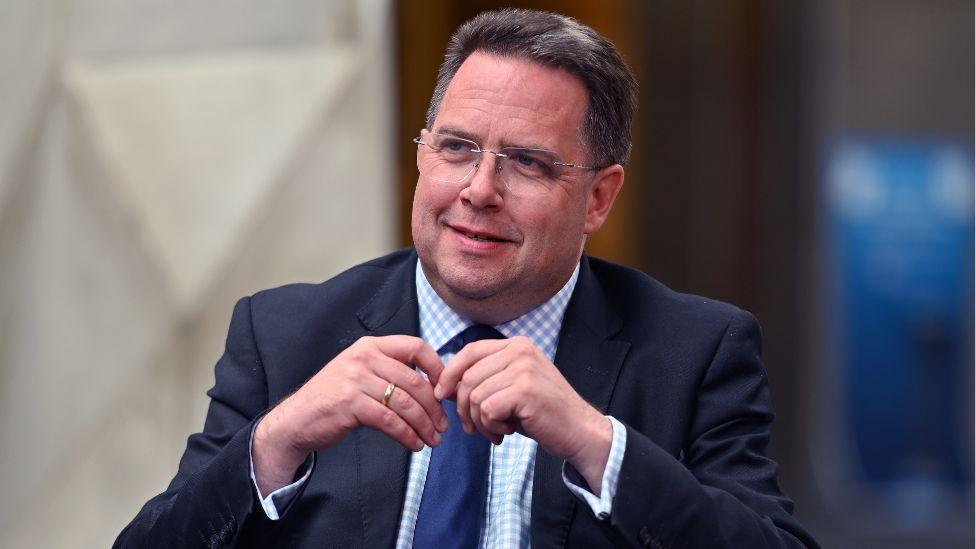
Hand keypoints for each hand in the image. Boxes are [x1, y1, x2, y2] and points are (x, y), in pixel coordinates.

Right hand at [253, 335, 446, 494]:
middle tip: (444, 426)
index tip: (445, 392)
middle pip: (415, 381)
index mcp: (370, 346)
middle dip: (434, 407)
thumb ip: (390, 372)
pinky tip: (414, 444)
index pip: (416, 346)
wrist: (296, 420)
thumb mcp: (360, 374)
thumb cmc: (334, 399)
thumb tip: (433, 387)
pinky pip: (391, 421)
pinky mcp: (351, 403)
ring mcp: (356, 379)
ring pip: (405, 403)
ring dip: (425, 425)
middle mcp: (364, 357)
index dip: (437, 368)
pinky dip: (407, 435)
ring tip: (433, 440)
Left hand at [434, 336, 611, 492]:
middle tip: (476, 427)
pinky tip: (506, 432)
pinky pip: (486, 409)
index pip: (469, 351)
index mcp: (517, 345)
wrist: (579, 431)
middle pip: (468, 376)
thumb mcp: (509, 390)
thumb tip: (444, 386)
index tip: (443, 395)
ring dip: (479, 421)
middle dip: (464, 407)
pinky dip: (491, 427)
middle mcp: (520, 351)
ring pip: (475, 395)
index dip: (450, 374)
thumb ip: (482, 382)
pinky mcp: (525, 390)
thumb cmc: (542, 413)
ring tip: (496, 431)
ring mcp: (524, 368)